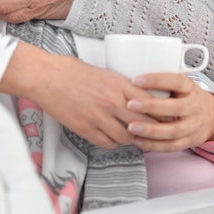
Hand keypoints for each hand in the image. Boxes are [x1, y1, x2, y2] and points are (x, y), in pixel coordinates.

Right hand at [0, 41, 156, 148]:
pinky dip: (114, 143)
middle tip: (158, 133)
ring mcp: (98, 117)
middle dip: (154, 129)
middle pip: (143, 122)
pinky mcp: (85, 128)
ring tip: (135, 137)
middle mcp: (112, 101)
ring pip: (126, 136)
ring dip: (133, 138)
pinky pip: (107, 143)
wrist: (46, 77)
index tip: (167, 117)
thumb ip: (121, 85)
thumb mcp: (104, 72)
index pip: (149, 102)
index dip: (161, 113)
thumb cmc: (71, 70)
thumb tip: (136, 94)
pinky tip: (115, 139)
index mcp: (118, 84)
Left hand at [126, 73, 213, 151]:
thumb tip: (130, 73)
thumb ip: (162, 82)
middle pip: (174, 107)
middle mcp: (193, 106)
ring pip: (173, 130)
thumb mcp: (181, 84)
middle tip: (130, 104)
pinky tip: (137, 140)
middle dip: (151, 107)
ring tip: (131, 126)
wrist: (212, 116)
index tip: (135, 80)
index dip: (156, 80)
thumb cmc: (187, 97)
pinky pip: (170, 146)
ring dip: (150, 130)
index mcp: (190, 88)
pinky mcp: (189, 141)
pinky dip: (153, 145)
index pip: (175, 81)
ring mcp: (193, 125)